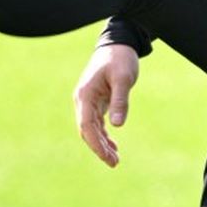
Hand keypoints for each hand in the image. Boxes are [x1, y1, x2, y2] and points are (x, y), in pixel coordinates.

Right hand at [73, 44, 139, 167]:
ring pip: (91, 129)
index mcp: (85, 94)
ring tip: (115, 159)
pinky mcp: (96, 100)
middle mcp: (83, 99)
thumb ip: (120, 101)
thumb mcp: (123, 79)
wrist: (119, 43)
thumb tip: (117, 126)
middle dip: (99, 148)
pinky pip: (96, 122)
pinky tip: (113, 146)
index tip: (108, 157)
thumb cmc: (120, 59)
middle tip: (114, 163)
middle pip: (87, 130)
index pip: (86, 125)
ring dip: (101, 144)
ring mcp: (88, 100)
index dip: (96, 144)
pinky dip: (104, 135)